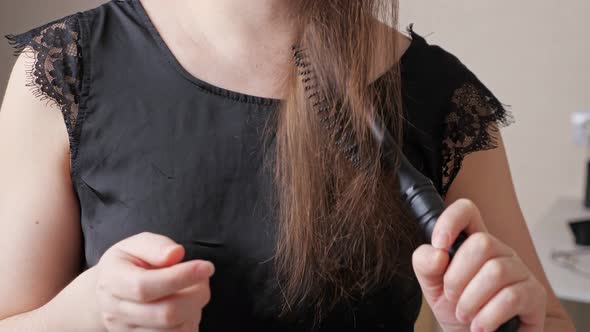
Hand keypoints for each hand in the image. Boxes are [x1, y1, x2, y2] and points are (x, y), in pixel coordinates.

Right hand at [95, 232, 213, 331]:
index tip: (206, 267)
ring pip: (175, 330)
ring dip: (194, 310)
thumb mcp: (136, 245)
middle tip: (203, 278)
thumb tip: (175, 254)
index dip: (180, 277)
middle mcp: (115, 312)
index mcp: (111, 282)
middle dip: (196, 295)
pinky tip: (186, 308)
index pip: (144, 287)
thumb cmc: (128, 265)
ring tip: (191, 292)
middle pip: (165, 313)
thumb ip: (155, 246)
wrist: (110, 294)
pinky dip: (189, 322)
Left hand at [412, 199, 546, 331]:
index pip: (467, 211)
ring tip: (465, 315)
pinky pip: (511, 297)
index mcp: (472, 242)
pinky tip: (480, 326)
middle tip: (453, 297)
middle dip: (457, 277)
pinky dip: (488, 316)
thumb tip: (437, 253)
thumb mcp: (432, 286)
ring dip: (471, 300)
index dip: (451, 220)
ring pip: (495, 271)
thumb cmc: (457, 309)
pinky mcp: (534, 295)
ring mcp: (519, 272)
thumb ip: (425, 264)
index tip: (439, 244)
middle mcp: (499, 251)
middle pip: (482, 243)